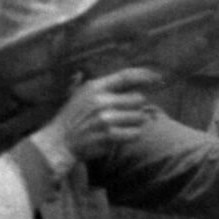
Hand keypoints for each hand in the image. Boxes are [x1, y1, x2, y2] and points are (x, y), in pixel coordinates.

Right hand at [37, 67, 163, 160]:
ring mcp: (105, 119)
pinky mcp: (109, 135)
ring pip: (139, 117)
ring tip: (120, 126)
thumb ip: (106, 87)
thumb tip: (136, 82)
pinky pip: (135, 133)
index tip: (159, 79)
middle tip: (124, 115)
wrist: (59, 142)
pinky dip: (132, 135)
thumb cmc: (74, 118)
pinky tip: (120, 136)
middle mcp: (101, 100)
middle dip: (136, 108)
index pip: (126, 76)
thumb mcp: (83, 94)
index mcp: (95, 87)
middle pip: (138, 99)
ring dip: (135, 123)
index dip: (145, 76)